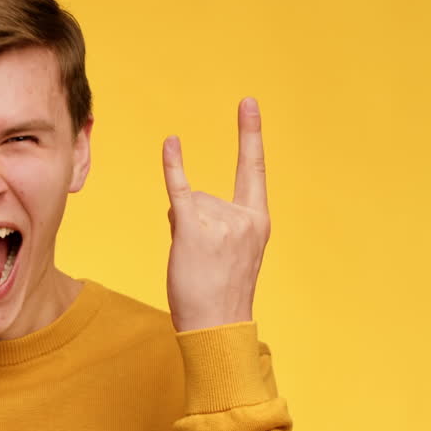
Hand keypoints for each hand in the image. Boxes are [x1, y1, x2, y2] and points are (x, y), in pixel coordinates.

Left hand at [162, 97, 270, 330]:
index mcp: (259, 221)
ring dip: (181, 228)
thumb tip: (183, 200)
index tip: (248, 103)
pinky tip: (171, 143)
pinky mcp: (193, 229)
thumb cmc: (221, 294)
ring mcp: (220, 222)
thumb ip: (217, 220)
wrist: (217, 327)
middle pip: (204, 196)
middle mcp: (243, 216)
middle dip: (195, 222)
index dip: (250, 134)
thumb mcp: (234, 252)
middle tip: (205, 261)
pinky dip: (173, 166)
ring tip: (195, 263)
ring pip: (186, 204)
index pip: (254, 169)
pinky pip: (180, 189)